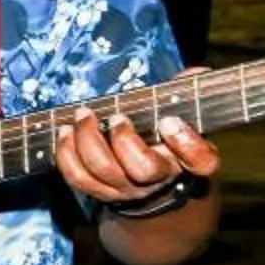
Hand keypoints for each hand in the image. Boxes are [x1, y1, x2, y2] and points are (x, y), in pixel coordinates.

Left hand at [53, 84, 222, 208]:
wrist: (149, 184)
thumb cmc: (163, 139)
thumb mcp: (180, 118)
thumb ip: (184, 95)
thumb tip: (194, 73)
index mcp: (187, 159)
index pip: (200, 160)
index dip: (185, 142)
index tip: (169, 121)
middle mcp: (159, 179)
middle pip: (143, 170)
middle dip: (124, 140)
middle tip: (117, 117)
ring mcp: (128, 189)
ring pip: (105, 173)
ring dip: (88, 141)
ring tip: (83, 116)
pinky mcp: (100, 191)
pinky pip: (79, 178)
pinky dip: (67, 155)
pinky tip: (65, 132)